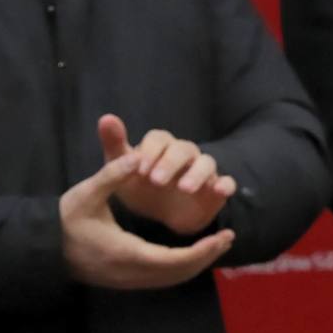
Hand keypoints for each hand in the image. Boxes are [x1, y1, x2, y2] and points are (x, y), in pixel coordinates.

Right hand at [60, 154, 234, 290]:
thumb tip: (136, 155)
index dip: (200, 251)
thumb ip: (112, 174)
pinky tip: (192, 254)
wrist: (43, 248)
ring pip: (169, 280)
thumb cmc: (65, 220)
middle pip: (176, 274)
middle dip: (205, 257)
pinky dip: (180, 269)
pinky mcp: (124, 280)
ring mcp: (126, 280)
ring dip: (195, 264)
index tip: (222, 235)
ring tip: (217, 245)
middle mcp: (128, 272)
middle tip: (228, 238)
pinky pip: (160, 280)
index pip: (171, 259)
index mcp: (123, 252)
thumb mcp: (85, 193)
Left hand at [94, 115, 236, 236]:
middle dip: (171, 163)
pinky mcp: (215, 190)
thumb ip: (115, 144)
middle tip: (156, 181)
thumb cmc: (140, 186)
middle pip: (184, 149)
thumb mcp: (123, 168)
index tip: (139, 169)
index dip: (150, 152)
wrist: (159, 215)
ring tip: (185, 188)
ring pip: (207, 163)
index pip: (160, 139)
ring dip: (197, 174)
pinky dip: (225, 185)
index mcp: (163, 146)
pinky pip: (227, 182)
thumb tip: (106, 117)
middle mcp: (186, 154)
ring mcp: (202, 171)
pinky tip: (219, 191)